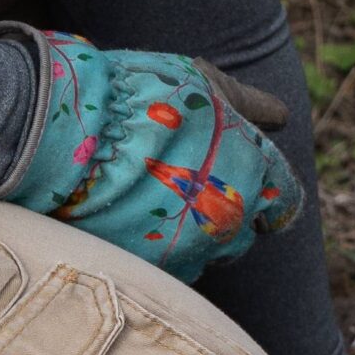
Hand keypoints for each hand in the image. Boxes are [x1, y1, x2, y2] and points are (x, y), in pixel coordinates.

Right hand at [0, 29, 300, 282]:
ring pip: (209, 253)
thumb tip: (282, 118)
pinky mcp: (155, 271)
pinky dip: (160, 251)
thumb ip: (250, 105)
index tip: (254, 190)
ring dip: (193, 236)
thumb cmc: (140, 98)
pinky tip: (135, 225)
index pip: (285, 199)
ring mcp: (195, 250)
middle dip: (228, 215)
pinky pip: (172, 269)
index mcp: (255, 171)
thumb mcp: (204, 83)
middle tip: (189, 191)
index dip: (271, 194)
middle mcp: (233, 217)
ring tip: (156, 206)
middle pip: (245, 230)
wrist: (68, 135)